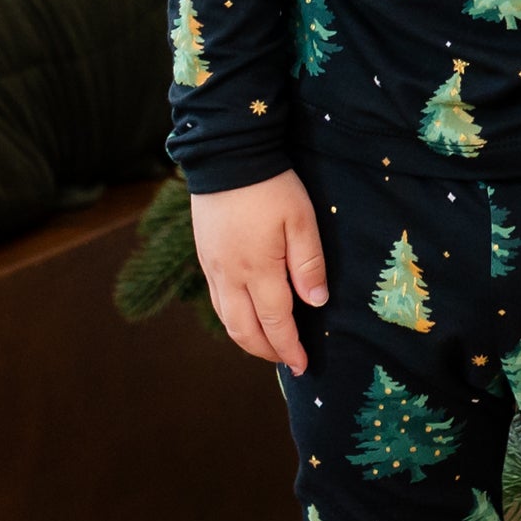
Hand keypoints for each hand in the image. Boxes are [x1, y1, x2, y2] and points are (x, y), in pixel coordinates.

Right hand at [192, 171, 329, 372]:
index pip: (275, 323)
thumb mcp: (300, 220)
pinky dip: (232, 318)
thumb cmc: (271, 186)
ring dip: (247, 338)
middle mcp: (229, 276)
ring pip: (226, 318)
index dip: (289, 347)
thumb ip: (309, 264)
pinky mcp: (204, 256)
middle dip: (266, 351)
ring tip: (268, 345)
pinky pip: (217, 299)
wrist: (226, 155)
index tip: (302, 364)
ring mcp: (212, 267)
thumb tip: (317, 303)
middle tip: (287, 360)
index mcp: (257, 270)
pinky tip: (246, 315)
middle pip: (244, 330)